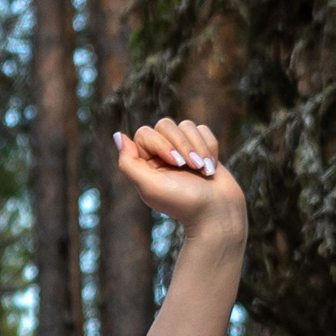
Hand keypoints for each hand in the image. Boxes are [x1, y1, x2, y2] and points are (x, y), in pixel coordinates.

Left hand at [113, 116, 245, 240]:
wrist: (218, 211)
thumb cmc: (183, 201)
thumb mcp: (149, 186)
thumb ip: (129, 163)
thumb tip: (117, 135)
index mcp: (144, 164)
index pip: (144, 133)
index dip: (161, 144)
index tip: (176, 164)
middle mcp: (161, 155)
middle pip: (165, 124)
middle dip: (182, 144)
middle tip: (191, 167)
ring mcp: (182, 150)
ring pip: (186, 125)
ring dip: (197, 147)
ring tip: (203, 169)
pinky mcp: (202, 147)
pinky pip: (202, 129)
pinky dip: (209, 147)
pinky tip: (210, 167)